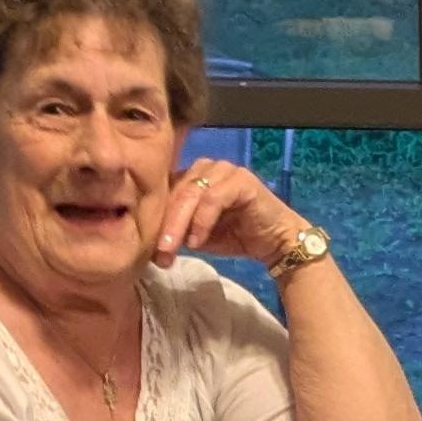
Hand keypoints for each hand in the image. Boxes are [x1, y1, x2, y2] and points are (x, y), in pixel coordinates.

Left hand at [151, 159, 316, 276]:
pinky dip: (202, 221)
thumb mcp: (197, 235)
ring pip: (191, 193)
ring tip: (171, 250)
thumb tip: (146, 239)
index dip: (154, 218)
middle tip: (158, 254)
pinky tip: (198, 241)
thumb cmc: (236, 236)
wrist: (275, 241)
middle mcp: (206, 167)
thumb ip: (176, 229)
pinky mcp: (242, 179)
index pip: (164, 191)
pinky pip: (213, 198)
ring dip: (179, 224)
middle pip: (175, 192)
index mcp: (192, 176)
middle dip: (164, 226)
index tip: (147, 250)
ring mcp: (224, 170)